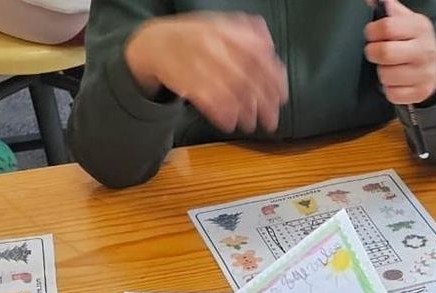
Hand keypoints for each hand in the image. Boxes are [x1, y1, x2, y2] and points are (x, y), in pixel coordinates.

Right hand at [125, 13, 285, 133]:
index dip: (274, 79)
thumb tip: (270, 46)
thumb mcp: (220, 24)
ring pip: (231, 95)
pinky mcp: (185, 81)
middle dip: (264, 104)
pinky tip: (230, 124)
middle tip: (272, 120)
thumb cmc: (194, 37)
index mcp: (225, 32)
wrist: (153, 43)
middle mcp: (214, 47)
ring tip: (252, 125)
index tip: (282, 97)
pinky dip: (223, 117)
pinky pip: (209, 103)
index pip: (259, 56)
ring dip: (246, 115)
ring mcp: (199, 64)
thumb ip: (247, 32)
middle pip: (247, 80)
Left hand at [365, 0, 435, 106]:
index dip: (372, 31)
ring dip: (382, 72)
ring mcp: (424, 74)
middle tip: (375, 52)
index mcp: (420, 27)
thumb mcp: (405, 19)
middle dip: (372, 52)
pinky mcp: (421, 93)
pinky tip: (396, 81)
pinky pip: (392, 94)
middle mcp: (425, 50)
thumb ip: (388, 8)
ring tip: (389, 66)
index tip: (372, 34)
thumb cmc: (414, 41)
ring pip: (386, 76)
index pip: (387, 27)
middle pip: (385, 53)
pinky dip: (389, 88)